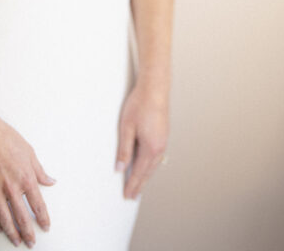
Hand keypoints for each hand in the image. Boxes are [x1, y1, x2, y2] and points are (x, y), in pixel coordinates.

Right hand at [0, 113, 55, 247]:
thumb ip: (40, 170)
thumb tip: (50, 181)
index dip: (42, 219)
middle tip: (31, 242)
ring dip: (12, 233)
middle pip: (22, 217)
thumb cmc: (5, 137)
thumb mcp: (29, 151)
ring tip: (16, 241)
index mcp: (26, 178)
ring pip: (5, 219)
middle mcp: (12, 187)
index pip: (38, 205)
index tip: (45, 227)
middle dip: (28, 233)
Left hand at [115, 82, 169, 199]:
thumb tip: (120, 168)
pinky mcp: (163, 134)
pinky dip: (151, 165)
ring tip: (139, 184)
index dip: (132, 185)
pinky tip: (147, 165)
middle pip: (148, 172)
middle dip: (140, 184)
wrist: (155, 88)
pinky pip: (157, 156)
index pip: (139, 172)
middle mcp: (160, 147)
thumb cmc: (140, 104)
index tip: (128, 195)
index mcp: (150, 148)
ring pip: (154, 165)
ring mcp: (163, 141)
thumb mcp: (126, 128)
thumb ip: (124, 150)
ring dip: (146, 176)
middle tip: (133, 196)